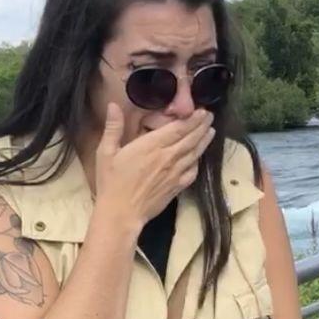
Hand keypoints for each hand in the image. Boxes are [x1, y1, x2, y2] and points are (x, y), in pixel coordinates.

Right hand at [94, 103, 215, 229]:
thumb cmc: (112, 182)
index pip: (178, 129)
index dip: (192, 119)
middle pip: (190, 139)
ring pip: (194, 154)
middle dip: (202, 126)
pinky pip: (192, 172)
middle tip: (210, 116)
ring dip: (204, 141)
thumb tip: (114, 105)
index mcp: (152, 146)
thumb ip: (113, 127)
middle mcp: (168, 157)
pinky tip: (200, 157)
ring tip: (211, 131)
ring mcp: (175, 173)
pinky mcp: (177, 187)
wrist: (122, 212)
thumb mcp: (106, 151)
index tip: (201, 111)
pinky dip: (198, 163)